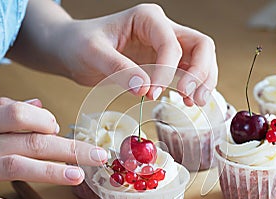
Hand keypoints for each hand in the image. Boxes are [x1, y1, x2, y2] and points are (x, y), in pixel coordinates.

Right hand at [0, 97, 106, 198]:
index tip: (59, 128)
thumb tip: (40, 104)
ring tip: (77, 176)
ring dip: (50, 172)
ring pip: (16, 167)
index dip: (42, 120)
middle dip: (68, 148)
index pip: (16, 114)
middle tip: (97, 155)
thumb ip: (4, 112)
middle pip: (30, 142)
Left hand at [60, 4, 217, 105]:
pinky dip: (193, 86)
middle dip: (201, 71)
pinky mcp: (163, 63)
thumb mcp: (92, 53)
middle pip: (200, 45)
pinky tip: (187, 101)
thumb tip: (144, 88)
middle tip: (191, 96)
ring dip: (203, 80)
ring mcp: (165, 46)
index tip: (152, 93)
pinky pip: (188, 72)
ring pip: (200, 58)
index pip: (171, 43)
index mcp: (147, 19)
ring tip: (195, 101)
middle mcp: (162, 29)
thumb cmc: (79, 44)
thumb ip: (117, 68)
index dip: (167, 70)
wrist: (72, 49)